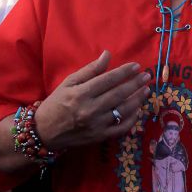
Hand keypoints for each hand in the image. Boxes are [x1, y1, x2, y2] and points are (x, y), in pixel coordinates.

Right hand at [34, 51, 149, 151]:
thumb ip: (90, 69)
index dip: (124, 72)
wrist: (45, 131)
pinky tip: (137, 110)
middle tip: (147, 76)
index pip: (108, 79)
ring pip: (122, 111)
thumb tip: (107, 55)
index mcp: (81, 93)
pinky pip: (120, 128)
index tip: (137, 66)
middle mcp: (90, 109)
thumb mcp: (69, 82)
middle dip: (135, 84)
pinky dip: (131, 120)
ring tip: (146, 91)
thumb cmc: (56, 103)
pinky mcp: (99, 137)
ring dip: (137, 100)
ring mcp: (96, 125)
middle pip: (118, 94)